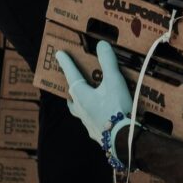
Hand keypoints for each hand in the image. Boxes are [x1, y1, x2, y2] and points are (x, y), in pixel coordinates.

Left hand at [54, 41, 136, 169]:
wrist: (123, 139)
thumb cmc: (116, 108)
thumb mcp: (114, 81)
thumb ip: (108, 62)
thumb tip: (101, 44)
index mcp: (81, 95)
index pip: (71, 75)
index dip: (66, 63)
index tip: (59, 54)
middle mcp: (80, 109)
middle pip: (72, 97)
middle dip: (72, 88)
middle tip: (73, 82)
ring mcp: (87, 123)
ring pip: (79, 111)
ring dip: (80, 104)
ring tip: (85, 101)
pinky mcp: (96, 133)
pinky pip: (91, 122)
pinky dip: (93, 117)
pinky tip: (101, 117)